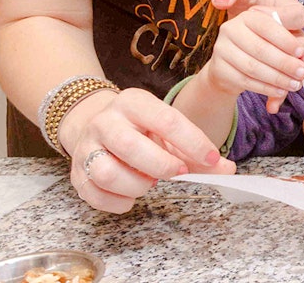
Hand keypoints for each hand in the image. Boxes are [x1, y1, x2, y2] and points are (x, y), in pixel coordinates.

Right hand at [62, 88, 235, 213]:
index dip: (192, 142)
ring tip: (149, 182)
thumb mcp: (167, 128)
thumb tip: (227, 169)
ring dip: (137, 185)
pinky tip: (131, 195)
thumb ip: (196, 150)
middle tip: (178, 173)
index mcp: (134, 102)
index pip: (167, 120)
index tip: (212, 159)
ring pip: (108, 173)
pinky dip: (118, 201)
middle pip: (132, 147)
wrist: (94, 123)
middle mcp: (106, 121)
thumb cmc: (140, 130)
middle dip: (162, 166)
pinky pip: (94, 194)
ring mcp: (87, 147)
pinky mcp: (76, 172)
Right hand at [195, 5, 303, 112]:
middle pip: (261, 48)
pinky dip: (266, 88)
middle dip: (285, 63)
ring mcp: (221, 49)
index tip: (302, 53)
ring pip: (253, 67)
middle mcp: (231, 28)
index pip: (268, 26)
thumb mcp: (281, 40)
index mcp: (249, 15)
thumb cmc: (265, 47)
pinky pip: (245, 81)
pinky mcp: (218, 69)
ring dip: (277, 78)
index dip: (286, 40)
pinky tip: (280, 91)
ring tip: (294, 85)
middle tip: (302, 74)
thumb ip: (294, 44)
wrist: (233, 66)